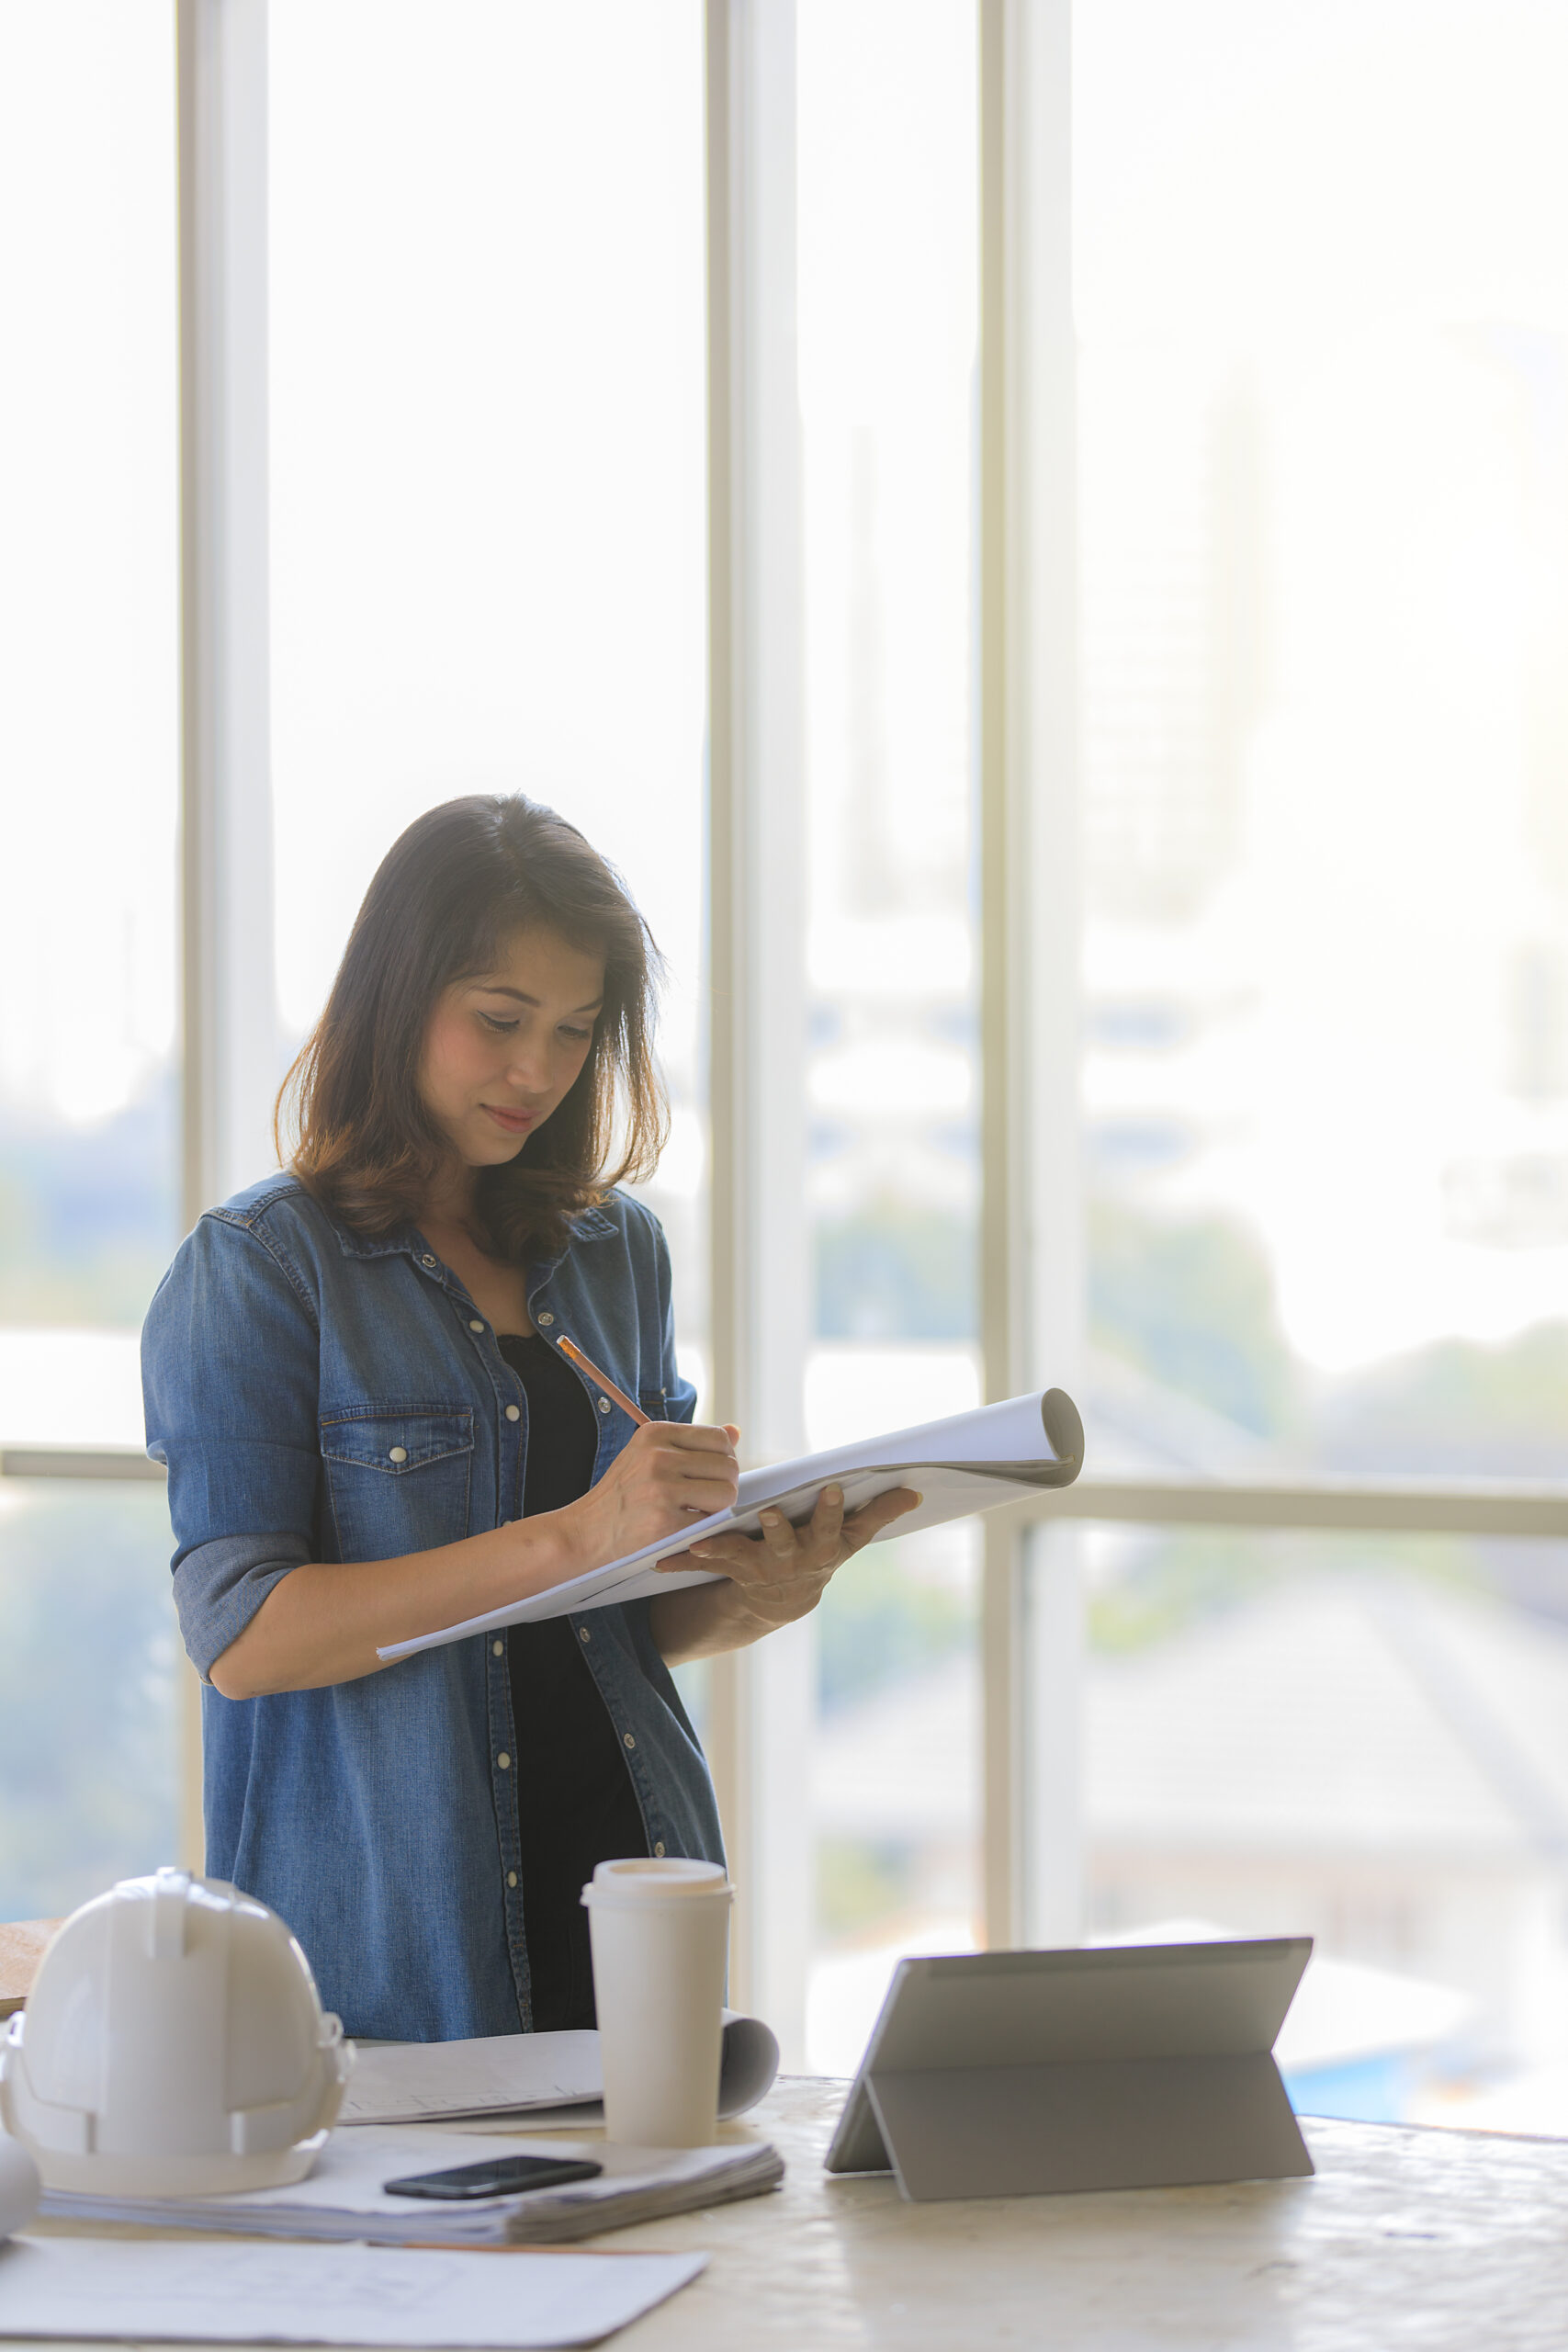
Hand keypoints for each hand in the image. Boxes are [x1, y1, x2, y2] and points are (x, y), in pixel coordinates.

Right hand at [556, 1420, 740, 1573]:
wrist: (586, 1531)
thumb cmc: (623, 1494)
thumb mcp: (648, 1455)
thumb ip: (691, 1444)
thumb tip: (736, 1431)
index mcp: (655, 1433)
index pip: (720, 1439)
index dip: (724, 1460)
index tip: (710, 1477)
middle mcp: (658, 1456)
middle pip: (728, 1466)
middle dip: (725, 1486)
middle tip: (705, 1500)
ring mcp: (661, 1488)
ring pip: (727, 1493)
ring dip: (718, 1508)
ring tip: (695, 1513)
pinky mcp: (664, 1521)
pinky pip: (711, 1521)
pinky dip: (704, 1529)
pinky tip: (684, 1528)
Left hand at [656, 1481, 920, 1637]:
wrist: (783, 1600)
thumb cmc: (820, 1553)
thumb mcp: (851, 1538)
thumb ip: (879, 1514)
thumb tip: (916, 1491)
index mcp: (823, 1547)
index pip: (832, 1526)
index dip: (831, 1510)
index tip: (830, 1488)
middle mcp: (792, 1560)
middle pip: (787, 1544)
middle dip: (780, 1530)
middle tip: (770, 1512)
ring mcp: (760, 1568)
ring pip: (742, 1556)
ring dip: (723, 1549)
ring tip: (702, 1542)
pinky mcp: (731, 1569)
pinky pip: (706, 1563)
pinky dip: (685, 1560)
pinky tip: (663, 1559)